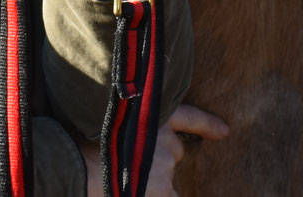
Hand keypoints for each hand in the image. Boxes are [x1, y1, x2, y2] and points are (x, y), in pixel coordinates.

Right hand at [82, 106, 229, 196]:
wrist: (77, 164)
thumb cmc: (82, 143)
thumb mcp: (108, 123)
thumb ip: (131, 128)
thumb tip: (140, 148)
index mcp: (150, 114)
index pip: (187, 116)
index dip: (207, 125)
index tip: (225, 131)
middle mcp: (163, 135)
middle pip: (175, 150)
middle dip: (160, 159)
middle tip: (132, 163)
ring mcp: (165, 162)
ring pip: (166, 177)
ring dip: (152, 181)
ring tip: (123, 176)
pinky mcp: (162, 187)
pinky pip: (171, 196)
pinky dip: (161, 194)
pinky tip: (140, 189)